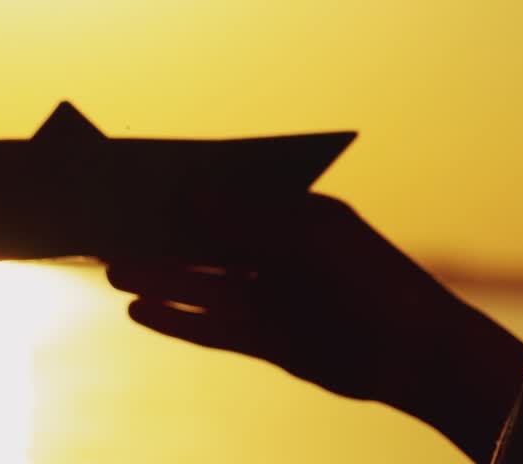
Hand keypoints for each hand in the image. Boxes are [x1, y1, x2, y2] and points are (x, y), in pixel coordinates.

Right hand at [105, 192, 522, 461]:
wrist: (416, 353)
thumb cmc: (366, 276)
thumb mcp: (303, 236)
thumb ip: (244, 218)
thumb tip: (186, 195)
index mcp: (288, 209)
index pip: (226, 188)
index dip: (183, 180)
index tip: (137, 170)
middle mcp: (271, 249)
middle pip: (205, 235)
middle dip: (160, 227)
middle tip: (105, 216)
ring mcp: (266, 294)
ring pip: (199, 282)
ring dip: (157, 274)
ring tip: (107, 264)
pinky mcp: (263, 339)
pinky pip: (208, 326)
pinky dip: (174, 318)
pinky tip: (136, 309)